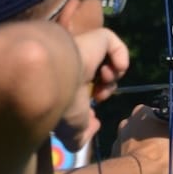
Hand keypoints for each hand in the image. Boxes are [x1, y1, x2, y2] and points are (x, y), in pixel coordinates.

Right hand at [54, 28, 130, 150]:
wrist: (52, 80)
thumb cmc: (61, 105)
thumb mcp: (72, 132)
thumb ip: (82, 136)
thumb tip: (95, 125)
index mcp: (66, 81)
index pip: (84, 86)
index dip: (94, 97)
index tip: (91, 110)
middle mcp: (73, 63)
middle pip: (98, 73)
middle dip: (104, 88)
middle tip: (98, 96)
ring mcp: (82, 49)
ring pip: (106, 59)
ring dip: (111, 77)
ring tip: (101, 82)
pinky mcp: (93, 37)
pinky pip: (112, 42)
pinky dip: (120, 57)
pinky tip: (110, 69)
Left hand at [112, 104, 172, 173]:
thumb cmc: (162, 155)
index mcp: (143, 112)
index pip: (170, 118)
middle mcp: (129, 123)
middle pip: (161, 133)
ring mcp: (122, 141)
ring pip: (151, 147)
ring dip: (165, 156)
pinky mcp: (119, 158)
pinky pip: (141, 159)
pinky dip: (151, 165)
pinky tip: (160, 173)